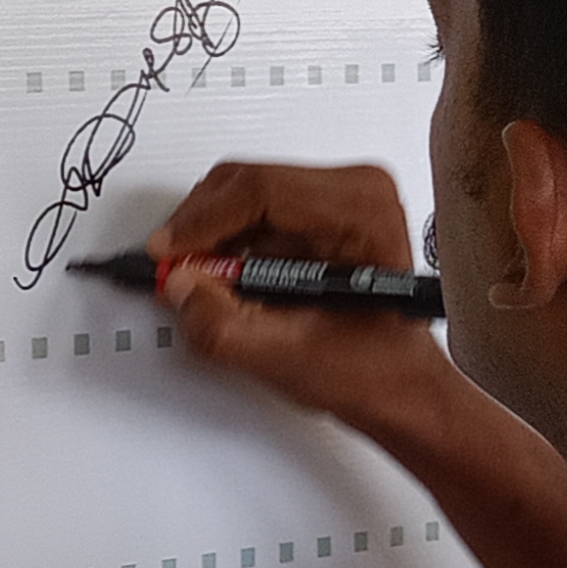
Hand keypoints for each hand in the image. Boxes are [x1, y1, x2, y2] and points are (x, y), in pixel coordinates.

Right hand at [146, 159, 461, 445]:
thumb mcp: (288, 358)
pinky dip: (225, 242)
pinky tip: (225, 280)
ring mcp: (336, 197)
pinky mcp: (316, 211)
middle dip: (200, 227)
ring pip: (241, 193)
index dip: (202, 222)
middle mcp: (354, 190)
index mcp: (362, 211)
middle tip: (175, 271)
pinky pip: (250, 210)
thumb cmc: (373, 368)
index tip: (168, 253)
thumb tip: (180, 286)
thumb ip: (224, 325)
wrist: (399, 385)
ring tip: (203, 282)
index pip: (261, 190)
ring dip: (210, 237)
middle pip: (246, 182)